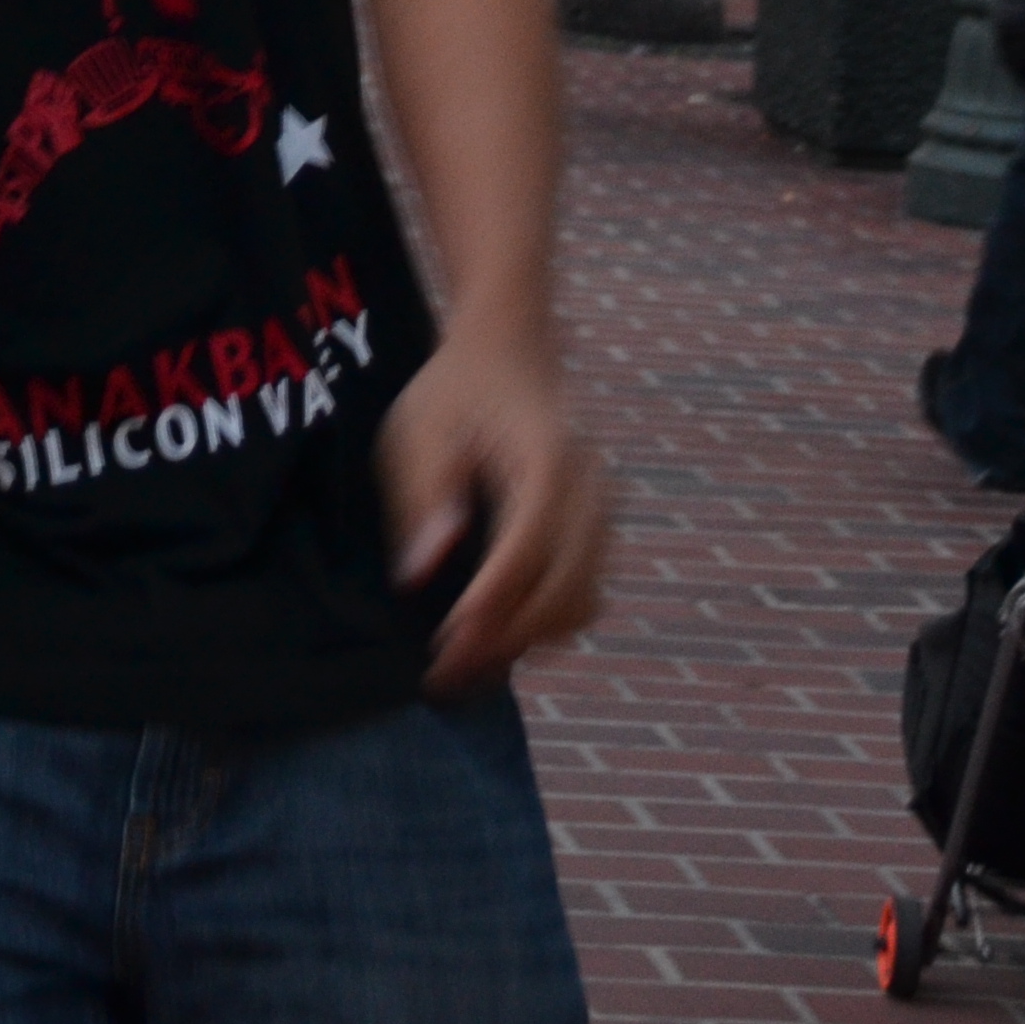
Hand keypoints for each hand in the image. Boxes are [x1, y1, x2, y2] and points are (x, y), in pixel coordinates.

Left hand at [381, 329, 611, 692]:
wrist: (511, 350)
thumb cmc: (456, 389)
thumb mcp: (420, 427)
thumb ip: (424, 496)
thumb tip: (422, 574)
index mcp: (548, 459)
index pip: (526, 549)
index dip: (489, 604)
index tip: (446, 643)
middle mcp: (591, 491)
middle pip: (566, 590)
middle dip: (507, 640)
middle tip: (444, 673)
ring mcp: (603, 513)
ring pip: (583, 602)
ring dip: (528, 641)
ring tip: (464, 665)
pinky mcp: (598, 531)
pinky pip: (584, 595)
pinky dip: (545, 624)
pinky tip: (493, 636)